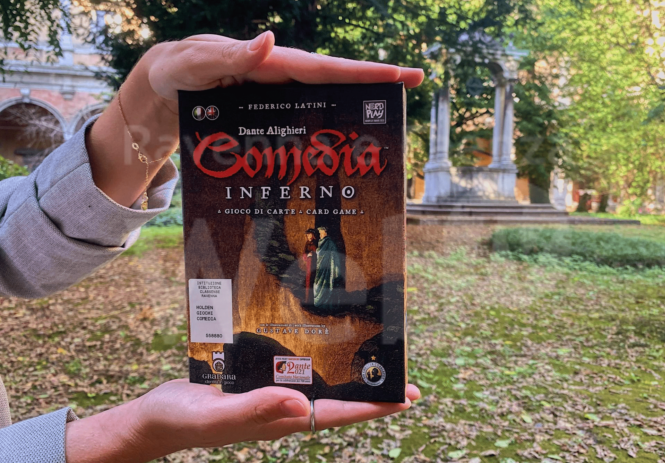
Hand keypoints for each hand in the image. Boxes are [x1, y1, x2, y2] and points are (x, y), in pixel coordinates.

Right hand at [66, 379, 420, 462]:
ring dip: (346, 377)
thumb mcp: (216, 412)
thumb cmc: (181, 418)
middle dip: (370, 391)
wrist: (153, 419)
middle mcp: (281, 411)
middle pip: (336, 402)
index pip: (336, 414)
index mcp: (278, 420)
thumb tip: (304, 405)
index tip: (406, 397)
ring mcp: (270, 399)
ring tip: (372, 359)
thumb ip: (257, 408)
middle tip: (401, 374)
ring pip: (318, 389)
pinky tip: (316, 348)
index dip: (372, 407)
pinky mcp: (256, 386)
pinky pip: (292, 376)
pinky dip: (312, 364)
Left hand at [142, 31, 424, 103]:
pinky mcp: (269, 113)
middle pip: (335, 81)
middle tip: (414, 86)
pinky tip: (334, 151)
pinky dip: (321, 129)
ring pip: (323, 102)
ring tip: (385, 127)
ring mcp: (278, 96)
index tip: (399, 75)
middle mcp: (281, 77)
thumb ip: (231, 55)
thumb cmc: (178, 70)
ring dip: (353, 110)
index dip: (362, 72)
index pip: (325, 68)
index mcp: (272, 63)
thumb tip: (270, 41)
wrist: (163, 90)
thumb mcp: (198, 61)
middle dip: (374, 84)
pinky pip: (301, 119)